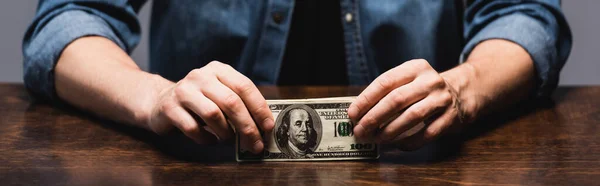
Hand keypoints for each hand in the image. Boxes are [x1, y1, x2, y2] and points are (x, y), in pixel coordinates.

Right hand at [147, 61, 273, 152]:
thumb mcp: (219, 93)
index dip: (259, 108)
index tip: (268, 127)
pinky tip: (211, 140)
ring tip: (229, 140)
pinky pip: (193, 128)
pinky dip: (206, 138)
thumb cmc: (199, 101)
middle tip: (255, 144)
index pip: (244, 87)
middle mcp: (200, 76)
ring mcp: (183, 91)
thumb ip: (238, 103)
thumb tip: (263, 126)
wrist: (159, 101)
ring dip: (226, 133)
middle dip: (247, 126)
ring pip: (213, 114)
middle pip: (231, 102)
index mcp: (218, 70)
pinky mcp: (169, 108)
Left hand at [348, 59, 464, 149]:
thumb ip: (387, 92)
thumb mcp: (408, 81)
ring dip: (389, 131)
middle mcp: (429, 81)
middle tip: (360, 131)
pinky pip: (427, 133)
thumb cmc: (423, 90)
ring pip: (412, 116)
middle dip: (374, 118)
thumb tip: (358, 113)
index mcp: (414, 68)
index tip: (352, 114)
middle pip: (396, 100)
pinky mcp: (451, 117)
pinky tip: (397, 145)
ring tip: (376, 139)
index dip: (366, 99)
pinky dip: (410, 141)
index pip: (385, 82)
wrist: (463, 92)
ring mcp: (442, 99)